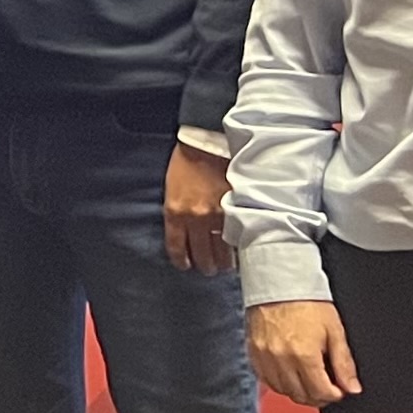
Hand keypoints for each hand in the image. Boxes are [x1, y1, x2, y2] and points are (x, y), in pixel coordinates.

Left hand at [165, 143, 236, 273]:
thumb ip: (178, 214)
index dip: (181, 261)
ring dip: (224, 262)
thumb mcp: (172, 190)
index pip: (176, 248)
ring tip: (225, 266)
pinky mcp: (238, 210)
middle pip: (201, 255)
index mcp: (175, 213)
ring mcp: (219, 216)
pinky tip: (240, 253)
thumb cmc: (186, 163)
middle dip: (205, 265)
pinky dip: (239, 247)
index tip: (186, 266)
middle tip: (208, 269)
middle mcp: (196, 219)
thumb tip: (186, 234)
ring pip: (223, 252)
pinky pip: (239, 238)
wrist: (208, 143)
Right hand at [247, 299, 359, 407]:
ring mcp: (264, 357)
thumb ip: (344, 363)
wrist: (279, 282)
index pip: (321, 392)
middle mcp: (281, 359)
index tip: (339, 390)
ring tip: (309, 381)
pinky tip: (290, 375)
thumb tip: (352, 387)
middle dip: (318, 396)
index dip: (334, 395)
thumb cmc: (307, 302)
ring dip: (298, 391)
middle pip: (301, 395)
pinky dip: (280, 382)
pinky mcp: (253, 353)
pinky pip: (266, 380)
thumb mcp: (334, 331)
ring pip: (283, 391)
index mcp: (304, 354)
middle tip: (326, 387)